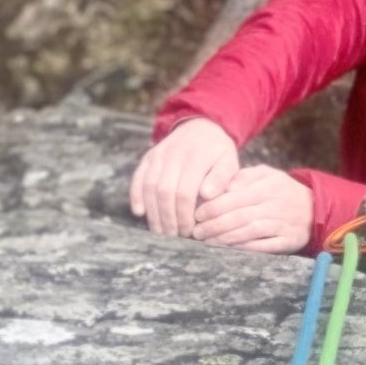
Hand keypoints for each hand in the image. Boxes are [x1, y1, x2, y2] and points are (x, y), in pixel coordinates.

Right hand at [130, 118, 238, 237]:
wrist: (202, 127)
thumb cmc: (218, 151)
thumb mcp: (229, 161)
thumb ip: (222, 178)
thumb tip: (208, 196)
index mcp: (196, 157)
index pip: (185, 192)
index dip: (185, 215)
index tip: (190, 231)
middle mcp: (174, 154)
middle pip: (165, 192)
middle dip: (168, 218)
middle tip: (174, 237)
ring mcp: (158, 155)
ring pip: (149, 188)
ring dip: (153, 213)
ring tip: (161, 232)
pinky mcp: (148, 158)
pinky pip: (138, 178)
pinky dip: (136, 196)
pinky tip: (140, 213)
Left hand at [191, 165, 312, 253]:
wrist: (314, 207)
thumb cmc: (281, 190)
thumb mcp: (267, 174)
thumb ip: (244, 176)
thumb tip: (223, 186)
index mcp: (268, 186)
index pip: (236, 197)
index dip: (214, 206)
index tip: (197, 213)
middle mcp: (276, 205)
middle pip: (240, 216)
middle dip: (215, 225)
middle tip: (196, 231)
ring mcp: (283, 224)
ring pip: (249, 232)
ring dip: (226, 238)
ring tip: (207, 241)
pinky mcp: (288, 241)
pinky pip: (264, 247)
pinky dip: (245, 249)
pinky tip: (229, 249)